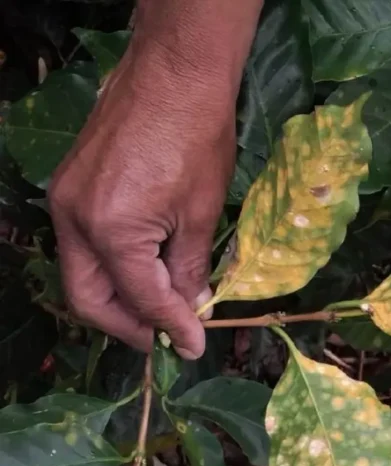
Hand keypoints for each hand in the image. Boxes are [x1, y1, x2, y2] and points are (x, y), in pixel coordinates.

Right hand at [48, 51, 234, 358]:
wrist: (175, 73)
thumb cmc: (198, 136)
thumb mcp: (202, 212)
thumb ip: (189, 268)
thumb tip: (192, 307)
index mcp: (111, 230)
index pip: (140, 298)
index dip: (170, 327)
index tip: (194, 346)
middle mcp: (75, 219)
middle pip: (89, 297)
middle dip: (127, 324)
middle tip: (165, 337)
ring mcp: (67, 200)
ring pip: (83, 272)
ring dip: (118, 298)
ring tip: (160, 310)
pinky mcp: (71, 185)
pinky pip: (85, 243)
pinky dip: (112, 266)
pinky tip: (145, 271)